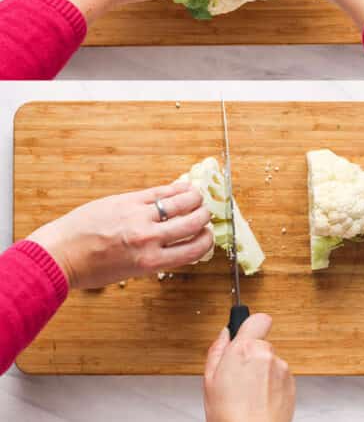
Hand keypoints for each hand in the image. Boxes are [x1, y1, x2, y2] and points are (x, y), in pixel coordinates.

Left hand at [27, 180, 212, 288]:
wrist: (59, 254)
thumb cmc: (90, 268)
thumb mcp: (130, 271)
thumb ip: (156, 258)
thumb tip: (177, 245)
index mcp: (151, 262)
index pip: (195, 249)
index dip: (207, 240)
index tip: (207, 236)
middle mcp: (149, 239)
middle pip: (194, 223)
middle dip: (204, 218)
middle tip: (203, 215)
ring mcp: (139, 217)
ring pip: (183, 202)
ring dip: (196, 199)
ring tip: (197, 199)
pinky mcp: (128, 200)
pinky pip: (161, 191)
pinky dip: (177, 188)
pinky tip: (183, 188)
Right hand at [204, 315, 295, 421]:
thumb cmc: (229, 415)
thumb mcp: (209, 381)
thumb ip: (217, 350)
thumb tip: (225, 334)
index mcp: (245, 349)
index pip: (258, 318)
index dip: (250, 325)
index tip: (244, 333)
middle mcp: (266, 354)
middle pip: (261, 343)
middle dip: (251, 355)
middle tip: (238, 376)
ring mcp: (281, 368)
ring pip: (270, 361)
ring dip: (261, 372)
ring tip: (248, 393)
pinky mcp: (292, 382)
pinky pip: (280, 376)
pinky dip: (271, 384)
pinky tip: (260, 399)